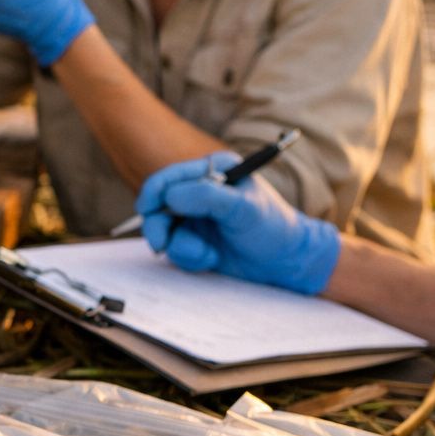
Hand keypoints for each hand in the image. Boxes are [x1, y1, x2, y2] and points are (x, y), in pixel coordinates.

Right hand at [135, 152, 341, 294]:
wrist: (287, 264)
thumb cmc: (272, 229)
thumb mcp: (243, 208)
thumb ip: (206, 196)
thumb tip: (170, 198)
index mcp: (214, 171)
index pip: (171, 176)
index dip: (154, 192)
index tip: (147, 210)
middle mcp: (200, 192)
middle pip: (158, 205)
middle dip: (160, 227)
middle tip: (161, 244)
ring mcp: (196, 218)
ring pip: (164, 231)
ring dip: (180, 246)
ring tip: (205, 254)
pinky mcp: (195, 241)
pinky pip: (175, 250)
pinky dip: (189, 258)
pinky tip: (211, 259)